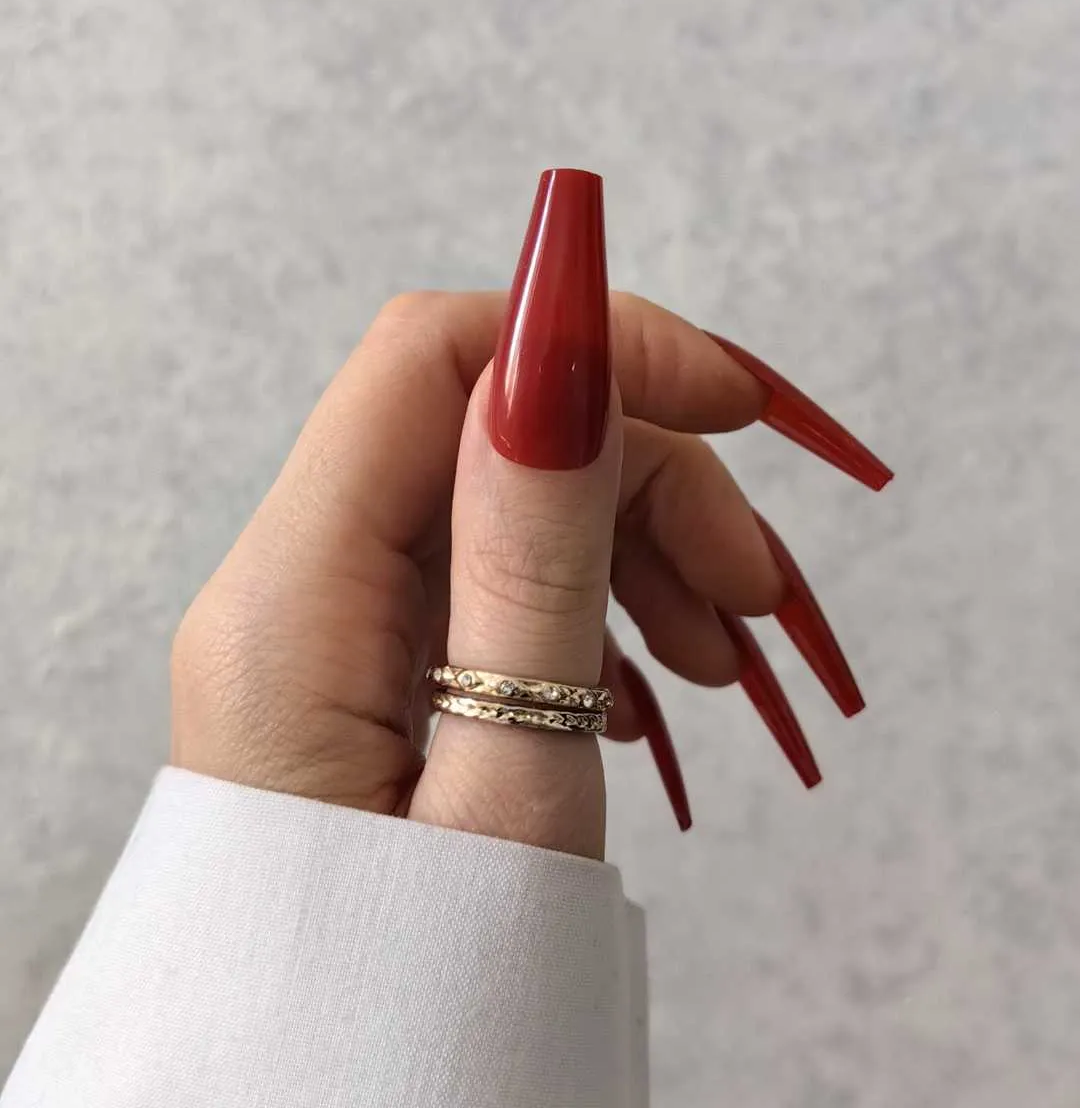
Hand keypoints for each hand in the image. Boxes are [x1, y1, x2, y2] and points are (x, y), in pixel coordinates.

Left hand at [171, 171, 889, 857]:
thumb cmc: (412, 1001)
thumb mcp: (507, 781)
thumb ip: (530, 560)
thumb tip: (561, 357)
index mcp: (293, 595)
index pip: (430, 362)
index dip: (586, 338)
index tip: (732, 394)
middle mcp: (294, 584)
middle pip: (486, 429)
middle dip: (643, 474)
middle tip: (755, 585)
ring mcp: (330, 623)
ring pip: (507, 501)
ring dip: (636, 544)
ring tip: (723, 655)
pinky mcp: (371, 664)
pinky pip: (496, 579)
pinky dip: (596, 603)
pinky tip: (654, 681)